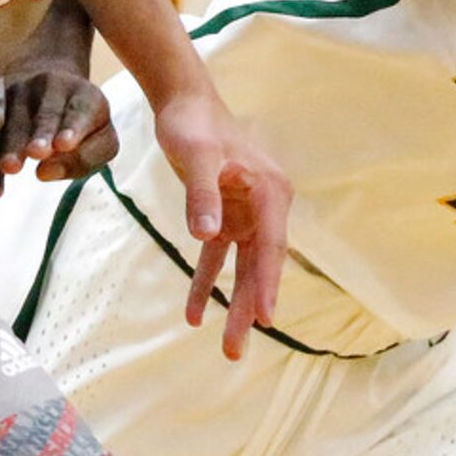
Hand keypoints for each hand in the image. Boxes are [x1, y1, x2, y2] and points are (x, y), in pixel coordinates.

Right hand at [0, 62, 115, 198]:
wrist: (53, 86)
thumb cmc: (81, 125)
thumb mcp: (99, 139)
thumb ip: (84, 158)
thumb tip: (45, 172)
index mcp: (86, 96)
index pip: (82, 111)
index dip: (73, 127)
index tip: (64, 144)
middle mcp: (53, 88)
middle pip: (47, 114)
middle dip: (41, 134)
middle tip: (37, 152)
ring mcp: (21, 93)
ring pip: (14, 122)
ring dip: (12, 147)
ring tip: (10, 167)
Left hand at [155, 91, 292, 360]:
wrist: (184, 103)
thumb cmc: (194, 123)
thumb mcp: (194, 154)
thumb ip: (201, 194)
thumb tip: (207, 235)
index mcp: (270, 190)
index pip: (271, 246)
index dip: (269, 283)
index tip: (266, 319)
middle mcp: (265, 206)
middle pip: (260, 265)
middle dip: (250, 308)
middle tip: (237, 352)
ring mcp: (247, 213)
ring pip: (243, 268)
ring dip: (234, 304)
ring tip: (227, 347)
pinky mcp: (226, 216)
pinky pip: (218, 257)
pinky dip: (207, 283)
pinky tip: (193, 314)